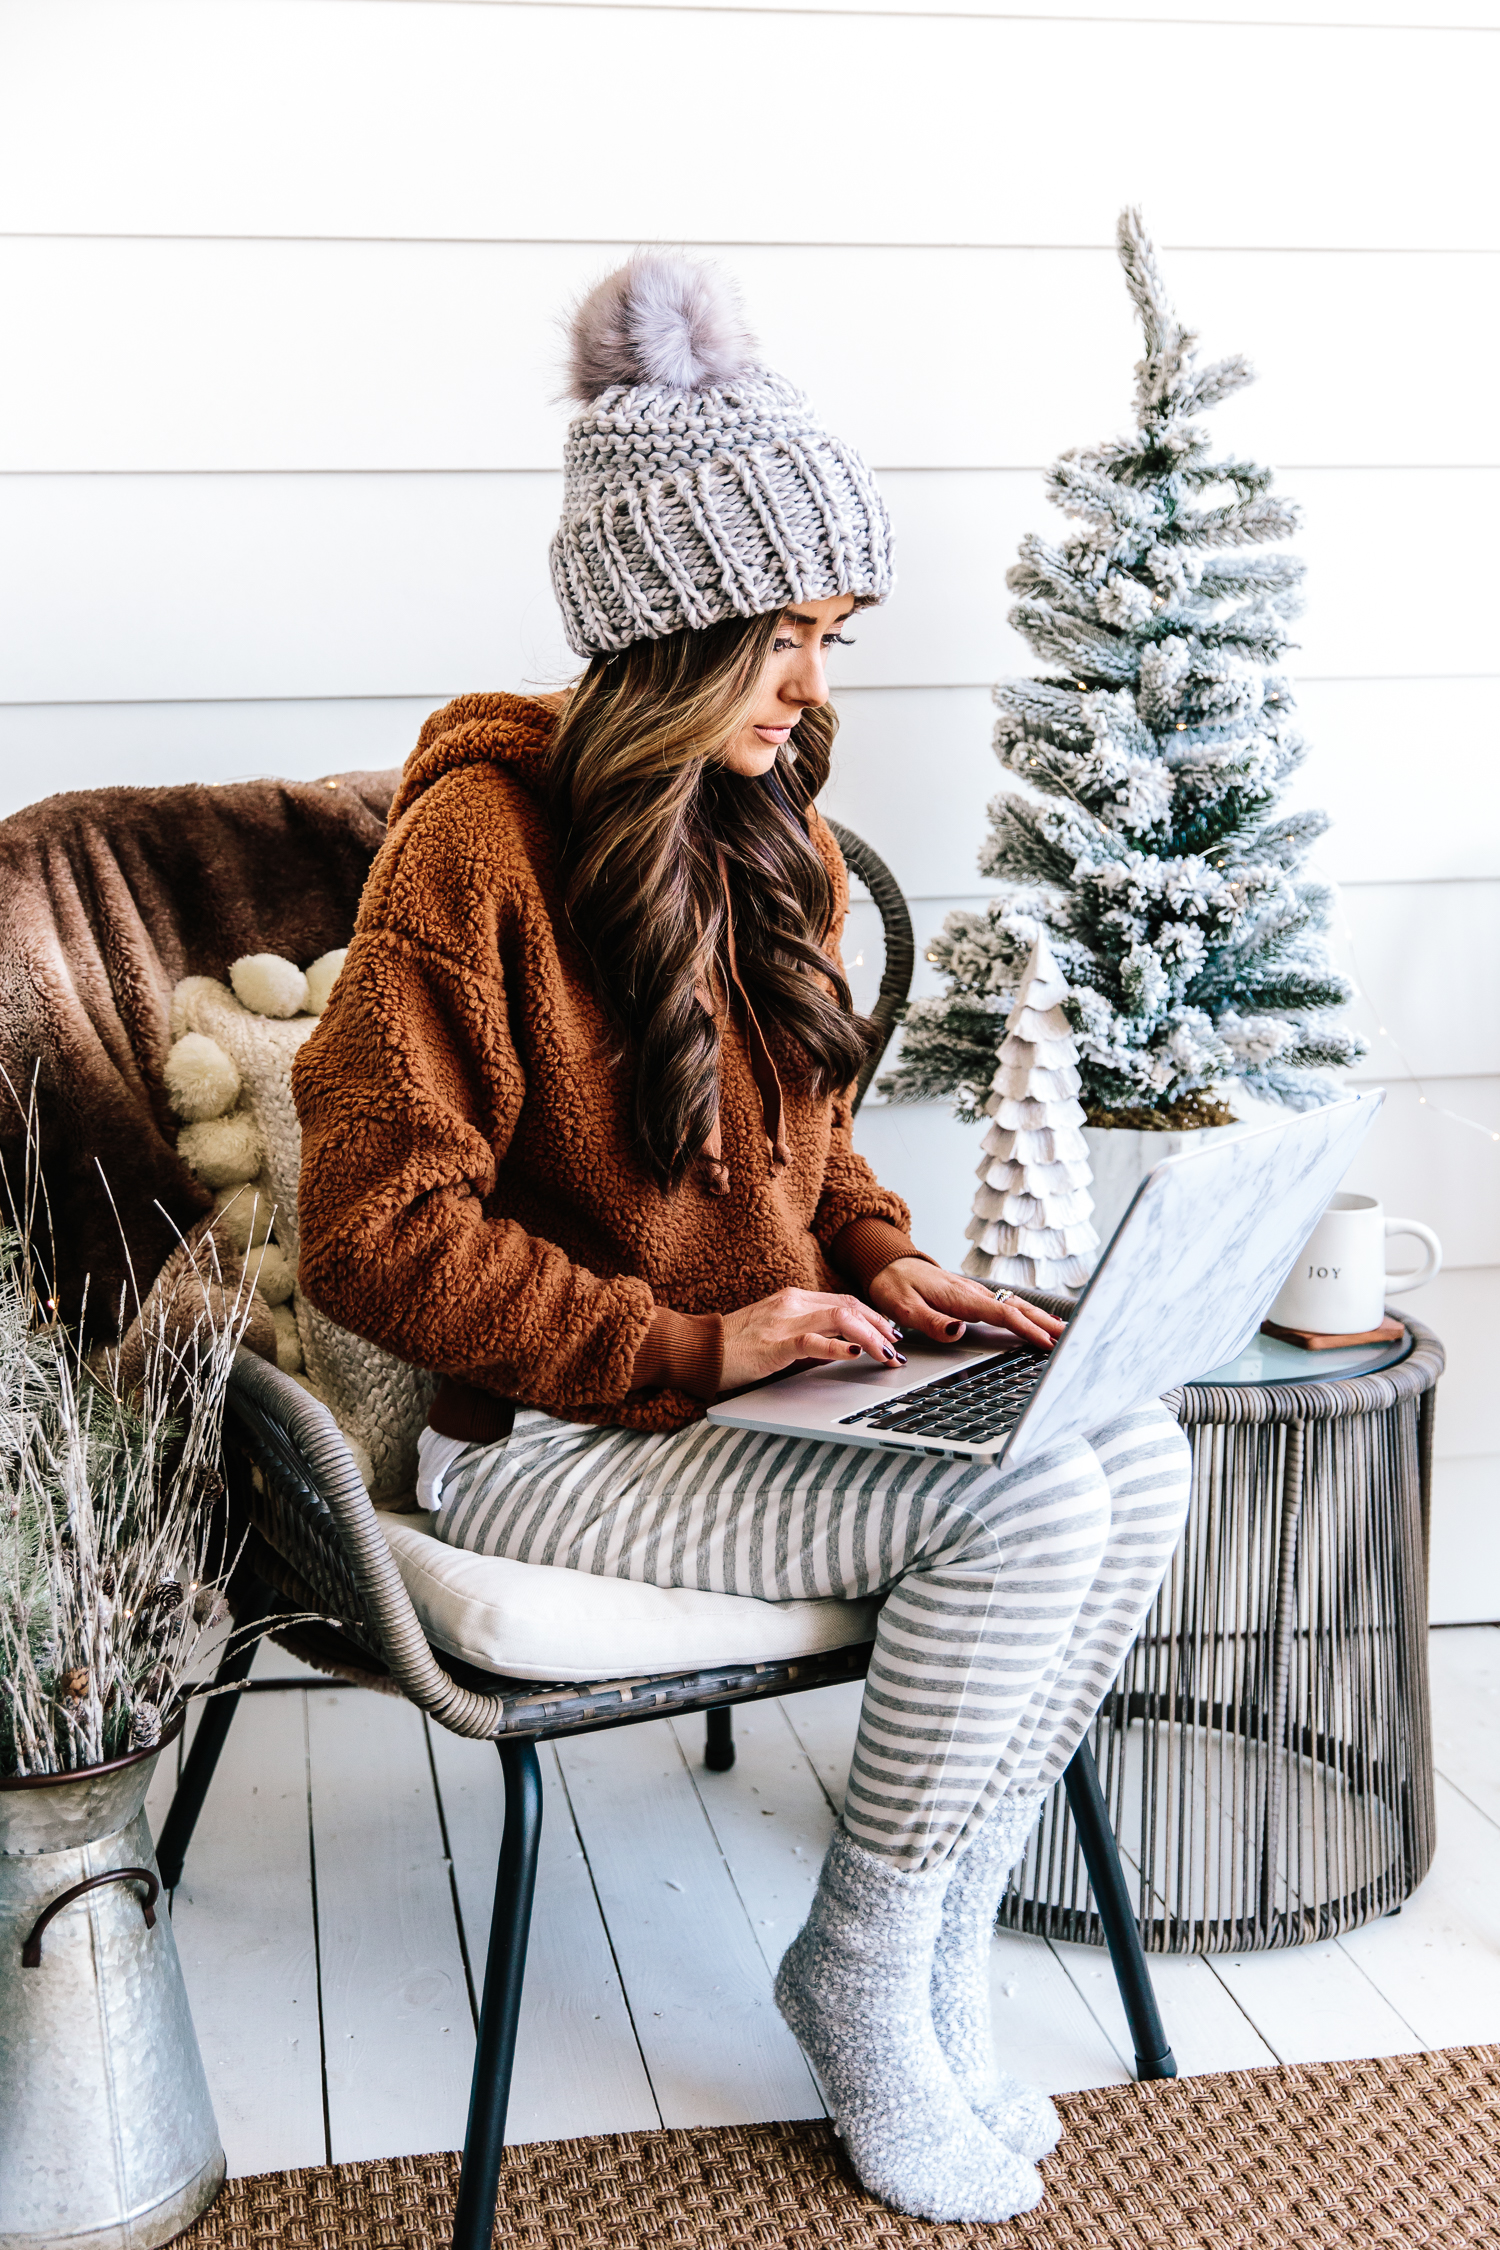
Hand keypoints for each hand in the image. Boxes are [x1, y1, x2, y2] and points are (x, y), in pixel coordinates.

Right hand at [719, 1287, 905, 1390]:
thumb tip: (841, 1347)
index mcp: (793, 1298)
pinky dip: (838, 1347)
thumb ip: (806, 1334)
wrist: (699, 1350)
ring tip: (886, 1354)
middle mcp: (792, 1303)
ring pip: (840, 1319)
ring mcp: (783, 1321)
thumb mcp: (777, 1333)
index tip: (891, 1332)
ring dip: (870, 1337)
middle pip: (849, 1306)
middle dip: (880, 1326)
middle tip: (897, 1346)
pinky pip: (813, 1341)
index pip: (844, 1301)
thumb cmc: (735, 1347)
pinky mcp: (774, 1344)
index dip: (873, 1316)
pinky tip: (855, 1355)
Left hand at [867, 1259, 1065, 1353]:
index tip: (1047, 1342)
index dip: (1027, 1329)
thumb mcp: (905, 1308)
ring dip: (1040, 1318)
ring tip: (1064, 1332)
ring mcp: (975, 1293)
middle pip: (1018, 1307)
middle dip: (1045, 1323)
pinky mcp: (973, 1295)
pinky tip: (1036, 1320)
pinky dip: (1026, 1313)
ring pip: (1016, 1304)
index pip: (1003, 1314)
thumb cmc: (895, 1286)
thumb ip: (932, 1322)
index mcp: (961, 1296)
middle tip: (1070, 1338)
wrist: (888, 1264)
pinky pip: (1007, 1304)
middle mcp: (973, 1292)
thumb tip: (959, 1331)